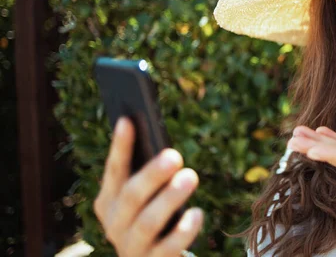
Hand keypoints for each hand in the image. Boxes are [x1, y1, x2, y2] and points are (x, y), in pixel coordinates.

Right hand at [93, 117, 203, 255]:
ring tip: (191, 176)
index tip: (128, 120)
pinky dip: (184, 230)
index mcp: (108, 201)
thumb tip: (161, 142)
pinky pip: (169, 247)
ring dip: (170, 198)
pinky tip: (197, 213)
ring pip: (148, 222)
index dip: (120, 146)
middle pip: (131, 196)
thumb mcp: (143, 197)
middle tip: (175, 155)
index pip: (114, 170)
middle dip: (152, 175)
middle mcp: (114, 223)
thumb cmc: (148, 217)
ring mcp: (131, 246)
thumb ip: (147, 175)